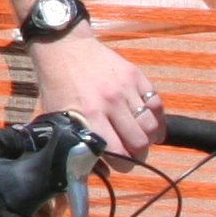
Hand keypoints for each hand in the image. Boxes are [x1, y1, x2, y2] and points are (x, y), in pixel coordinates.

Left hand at [33, 32, 159, 160]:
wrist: (64, 46)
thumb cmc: (58, 85)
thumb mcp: (58, 116)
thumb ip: (75, 143)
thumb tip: (99, 170)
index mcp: (88, 115)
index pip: (118, 153)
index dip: (122, 165)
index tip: (119, 164)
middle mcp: (110, 102)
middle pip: (139, 143)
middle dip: (138, 155)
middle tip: (132, 155)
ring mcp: (125, 88)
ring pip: (151, 126)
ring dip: (149, 138)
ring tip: (142, 140)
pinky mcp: (136, 75)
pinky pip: (156, 104)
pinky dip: (157, 119)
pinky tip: (151, 125)